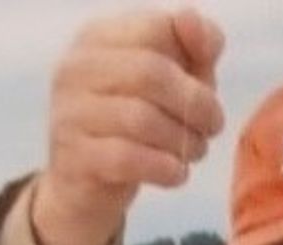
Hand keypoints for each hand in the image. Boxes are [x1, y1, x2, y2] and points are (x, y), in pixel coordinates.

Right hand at [33, 6, 224, 244]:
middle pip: (151, 73)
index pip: (155, 28)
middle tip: (211, 129)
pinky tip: (177, 174)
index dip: (196, 59)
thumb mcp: (171, 85)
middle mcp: (77, 68)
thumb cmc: (137, 129)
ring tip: (194, 152)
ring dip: (183, 141)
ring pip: (142, 119)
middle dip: (195, 104)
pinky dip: (165, 168)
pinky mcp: (75, 157)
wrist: (86, 188)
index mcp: (99, 38)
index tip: (210, 93)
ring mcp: (70, 112)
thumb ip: (192, 48)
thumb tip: (192, 18)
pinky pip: (129, 158)